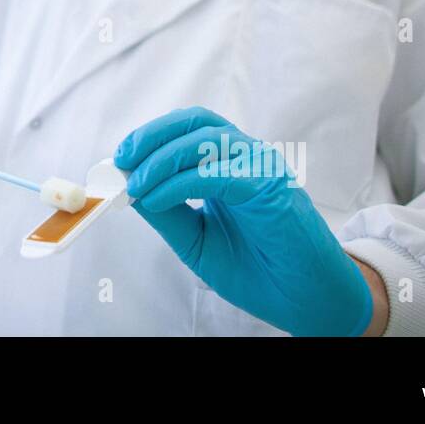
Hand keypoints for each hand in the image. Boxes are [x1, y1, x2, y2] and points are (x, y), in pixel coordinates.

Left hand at [114, 106, 372, 336]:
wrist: (305, 301)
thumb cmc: (258, 270)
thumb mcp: (197, 240)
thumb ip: (167, 212)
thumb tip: (130, 188)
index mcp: (230, 166)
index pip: (188, 131)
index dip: (150, 137)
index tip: (118, 159)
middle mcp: (248, 158)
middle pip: (196, 122)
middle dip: (152, 136)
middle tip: (122, 160)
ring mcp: (262, 169)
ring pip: (207, 140)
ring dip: (163, 158)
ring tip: (136, 185)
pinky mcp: (272, 188)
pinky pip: (219, 174)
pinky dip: (180, 183)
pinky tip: (157, 198)